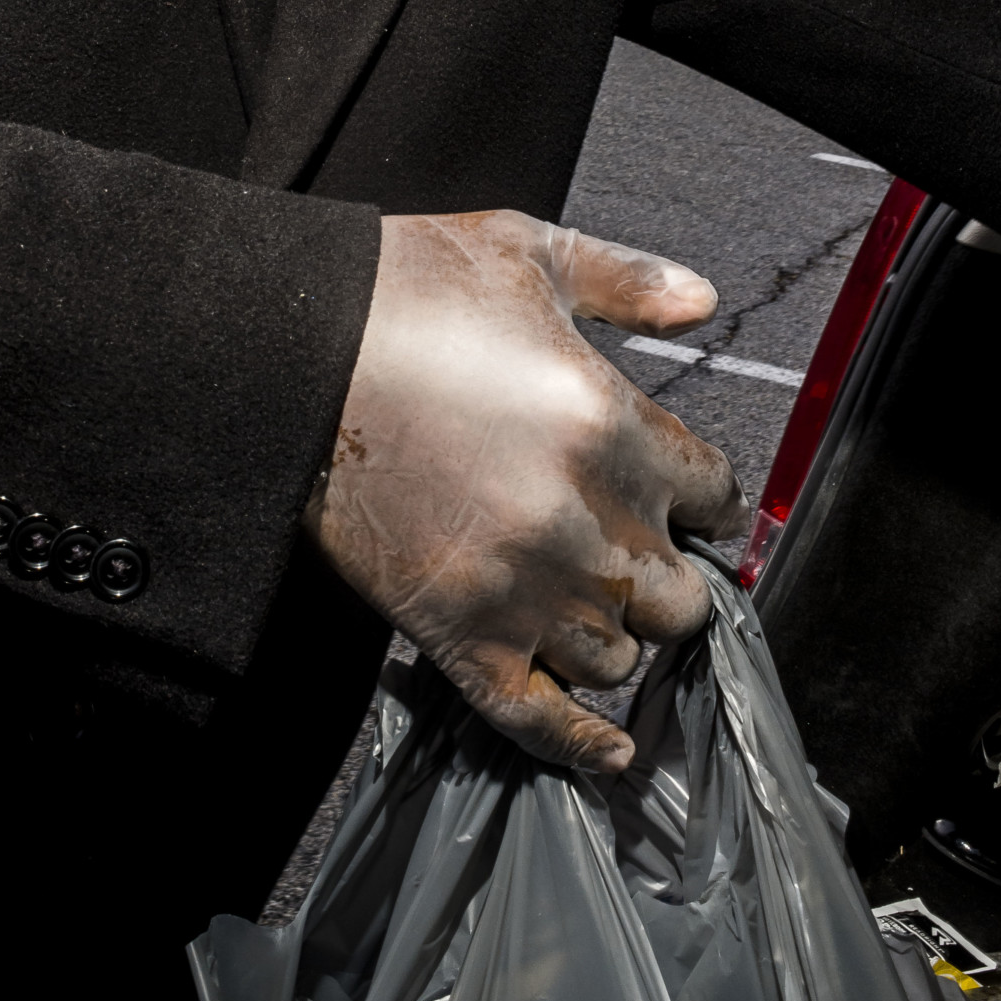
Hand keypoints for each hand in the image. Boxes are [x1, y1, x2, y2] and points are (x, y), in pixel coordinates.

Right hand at [308, 209, 747, 774]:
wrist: (286, 350)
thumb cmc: (400, 293)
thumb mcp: (528, 251)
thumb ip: (626, 280)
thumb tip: (702, 300)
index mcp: (612, 424)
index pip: (714, 497)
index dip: (702, 498)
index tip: (685, 503)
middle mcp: (585, 519)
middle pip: (681, 597)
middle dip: (667, 577)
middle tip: (637, 558)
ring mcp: (523, 587)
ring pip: (620, 660)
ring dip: (613, 637)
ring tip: (592, 611)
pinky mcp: (459, 634)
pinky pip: (541, 719)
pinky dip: (579, 746)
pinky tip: (607, 750)